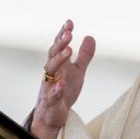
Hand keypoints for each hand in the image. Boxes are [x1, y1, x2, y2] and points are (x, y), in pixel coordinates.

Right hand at [32, 20, 95, 138]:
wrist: (53, 115)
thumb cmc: (64, 92)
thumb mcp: (78, 72)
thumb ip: (84, 56)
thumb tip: (90, 36)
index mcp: (58, 65)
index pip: (59, 47)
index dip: (63, 35)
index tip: (69, 23)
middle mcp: (51, 73)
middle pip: (53, 55)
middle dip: (60, 44)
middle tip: (69, 34)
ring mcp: (49, 87)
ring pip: (50, 71)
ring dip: (59, 60)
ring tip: (69, 51)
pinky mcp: (51, 102)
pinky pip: (52, 94)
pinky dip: (57, 89)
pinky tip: (62, 84)